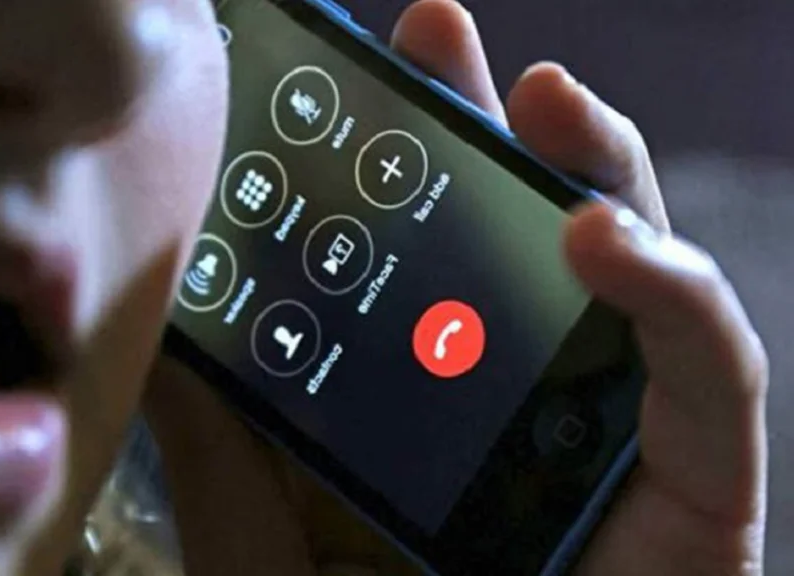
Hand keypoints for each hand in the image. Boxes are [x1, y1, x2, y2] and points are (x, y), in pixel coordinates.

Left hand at [143, 1, 768, 573]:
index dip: (394, 167)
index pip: (426, 263)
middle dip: (494, 131)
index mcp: (439, 404)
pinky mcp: (705, 489)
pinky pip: (713, 372)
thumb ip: (230, 435)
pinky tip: (602, 239)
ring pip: (635, 278)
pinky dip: (672, 296)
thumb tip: (177, 318)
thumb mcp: (272, 530)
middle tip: (440, 35)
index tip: (346, 82)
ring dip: (599, 173)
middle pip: (528, 244)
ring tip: (547, 98)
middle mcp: (536, 405)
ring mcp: (623, 438)